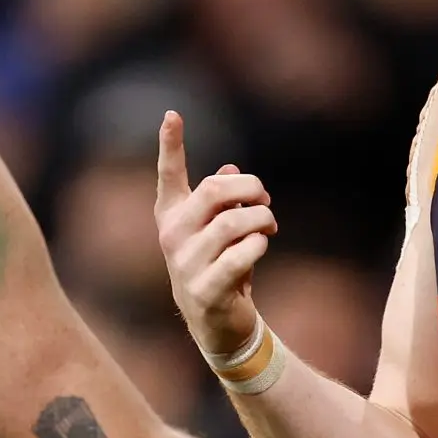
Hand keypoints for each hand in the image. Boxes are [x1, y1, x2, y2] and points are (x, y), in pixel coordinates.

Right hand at [155, 111, 274, 357]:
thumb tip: (231, 169)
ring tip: (268, 227)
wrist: (218, 323)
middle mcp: (172, 237)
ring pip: (233, 222)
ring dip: (261, 220)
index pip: (169, 176)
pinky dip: (259, 245)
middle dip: (249, 187)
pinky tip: (260, 247)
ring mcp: (185, 264)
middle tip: (265, 198)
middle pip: (213, 191)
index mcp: (172, 216)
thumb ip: (224, 200)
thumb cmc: (222, 265)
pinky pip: (242, 255)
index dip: (170, 144)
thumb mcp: (221, 230)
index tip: (172, 114)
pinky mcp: (205, 289)